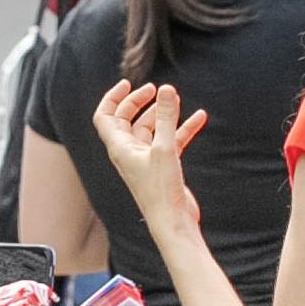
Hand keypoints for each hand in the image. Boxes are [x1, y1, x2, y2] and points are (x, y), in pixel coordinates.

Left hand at [92, 79, 206, 232]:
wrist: (173, 222)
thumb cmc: (161, 190)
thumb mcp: (165, 148)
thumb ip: (166, 117)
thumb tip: (167, 89)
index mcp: (120, 148)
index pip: (105, 117)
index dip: (112, 98)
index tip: (127, 83)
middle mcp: (130, 153)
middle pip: (127, 120)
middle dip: (138, 102)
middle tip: (155, 90)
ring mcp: (146, 160)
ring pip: (151, 129)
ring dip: (162, 114)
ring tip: (176, 99)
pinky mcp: (164, 167)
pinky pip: (171, 141)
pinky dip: (182, 128)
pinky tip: (199, 117)